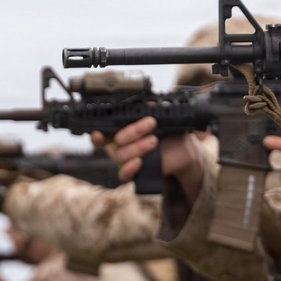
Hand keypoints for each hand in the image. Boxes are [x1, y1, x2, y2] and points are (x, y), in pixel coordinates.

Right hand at [94, 117, 208, 201]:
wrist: (182, 147)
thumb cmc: (168, 128)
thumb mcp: (162, 116)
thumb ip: (152, 109)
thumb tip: (146, 104)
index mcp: (122, 129)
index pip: (102, 132)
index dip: (97, 134)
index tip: (99, 132)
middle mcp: (120, 144)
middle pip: (115, 141)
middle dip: (133, 131)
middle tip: (151, 123)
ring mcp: (127, 159)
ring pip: (121, 155)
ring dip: (137, 147)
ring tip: (154, 140)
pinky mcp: (135, 172)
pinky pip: (124, 175)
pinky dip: (129, 169)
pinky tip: (139, 162)